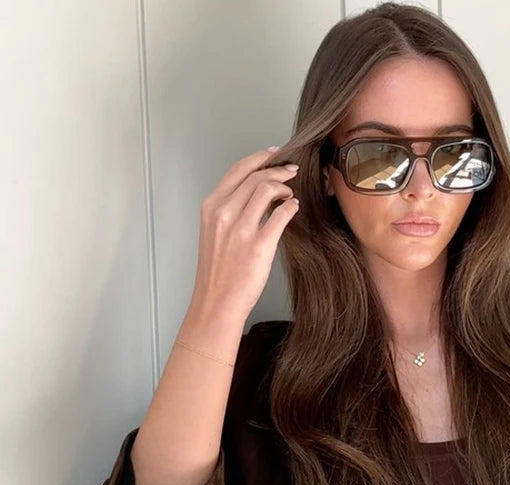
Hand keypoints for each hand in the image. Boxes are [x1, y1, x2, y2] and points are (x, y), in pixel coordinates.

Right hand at [191, 146, 300, 318]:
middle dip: (278, 170)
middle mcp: (224, 213)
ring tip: (290, 194)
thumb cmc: (218, 272)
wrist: (217, 302)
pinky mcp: (259, 245)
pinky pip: (281, 215)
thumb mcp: (215, 233)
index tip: (275, 153)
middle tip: (292, 171)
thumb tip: (256, 195)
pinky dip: (291, 207)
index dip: (260, 157)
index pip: (238, 170)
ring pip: (268, 190)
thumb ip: (230, 211)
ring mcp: (241, 229)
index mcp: (211, 207)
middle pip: (256, 177)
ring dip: (285, 188)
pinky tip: (294, 209)